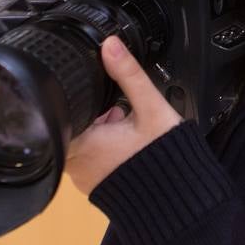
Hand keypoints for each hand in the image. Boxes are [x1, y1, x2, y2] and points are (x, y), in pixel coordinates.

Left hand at [65, 36, 182, 195]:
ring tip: (124, 130)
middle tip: (119, 114)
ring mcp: (82, 178)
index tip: (105, 100)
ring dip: (98, 132)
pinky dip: (103, 150)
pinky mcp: (93, 187)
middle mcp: (74, 163)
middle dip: (95, 114)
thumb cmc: (163, 157)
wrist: (177, 199)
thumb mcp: (149, 108)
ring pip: (82, 141)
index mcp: (80, 142)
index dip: (87, 100)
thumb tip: (111, 45)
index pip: (66, 109)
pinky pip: (90, 160)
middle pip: (74, 123)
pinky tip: (125, 148)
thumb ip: (129, 74)